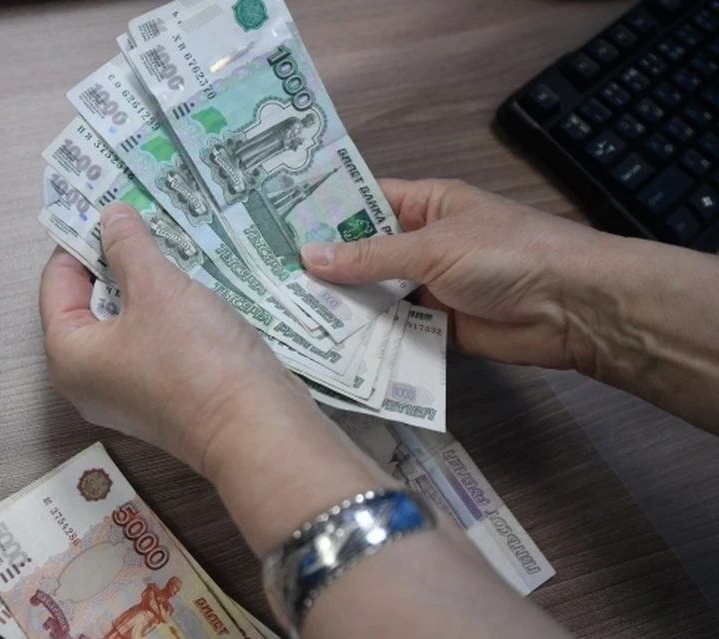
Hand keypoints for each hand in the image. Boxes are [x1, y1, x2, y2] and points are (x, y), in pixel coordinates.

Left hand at [39, 202, 308, 474]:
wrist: (255, 426)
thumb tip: (110, 215)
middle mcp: (86, 381)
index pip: (57, 282)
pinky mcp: (160, 398)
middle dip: (116, 262)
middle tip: (143, 222)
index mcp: (67, 356)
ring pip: (124, 322)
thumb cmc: (195, 357)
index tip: (111, 208)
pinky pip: (150, 342)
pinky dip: (164, 313)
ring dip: (145, 286)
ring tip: (170, 248)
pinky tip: (190, 289)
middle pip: (89, 303)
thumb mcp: (157, 288)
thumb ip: (128, 246)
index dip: (82, 241)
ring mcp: (124, 393)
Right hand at [300, 179, 605, 370]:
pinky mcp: (438, 327)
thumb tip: (309, 256)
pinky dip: (370, 337)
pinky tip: (331, 346)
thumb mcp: (434, 248)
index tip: (275, 227)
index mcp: (426, 205)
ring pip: (376, 294)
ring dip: (344, 305)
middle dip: (326, 266)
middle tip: (269, 279)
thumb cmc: (508, 254)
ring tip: (287, 314)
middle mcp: (423, 244)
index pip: (364, 203)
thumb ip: (371, 257)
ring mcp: (430, 287)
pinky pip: (396, 330)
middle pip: (364, 253)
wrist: (573, 308)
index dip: (324, 213)